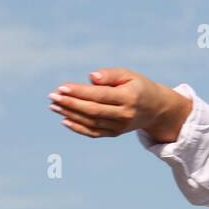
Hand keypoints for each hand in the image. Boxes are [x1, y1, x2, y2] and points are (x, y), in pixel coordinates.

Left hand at [48, 68, 177, 138]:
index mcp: (129, 97)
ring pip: (91, 122)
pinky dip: (78, 128)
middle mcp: (125, 114)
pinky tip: (64, 119)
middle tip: (52, 96)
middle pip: (93, 111)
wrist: (156, 109)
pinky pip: (94, 133)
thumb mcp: (129, 75)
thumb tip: (91, 77)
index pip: (100, 95)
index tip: (61, 87)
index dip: (80, 92)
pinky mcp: (116, 133)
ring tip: (54, 106)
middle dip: (70, 104)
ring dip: (70, 114)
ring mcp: (120, 126)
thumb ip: (110, 75)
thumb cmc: (139, 86)